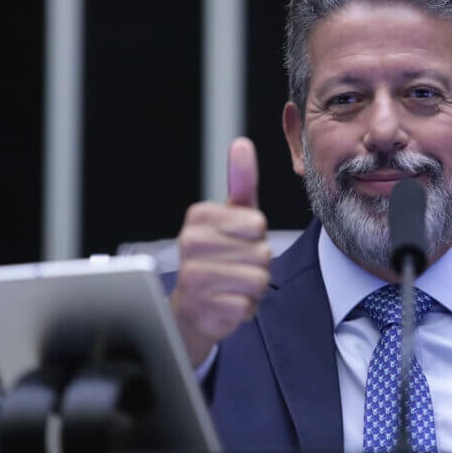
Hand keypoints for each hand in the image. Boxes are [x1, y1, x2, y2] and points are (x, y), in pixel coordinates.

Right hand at [170, 137, 270, 365]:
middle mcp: (190, 243)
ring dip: (252, 287)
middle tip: (233, 267)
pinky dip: (243, 308)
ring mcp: (194, 277)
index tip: (236, 241)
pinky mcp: (202, 308)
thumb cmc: (217, 254)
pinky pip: (248, 305)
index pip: (257, 224)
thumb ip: (241, 180)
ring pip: (258, 279)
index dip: (255, 237)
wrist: (191, 306)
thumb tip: (242, 144)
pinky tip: (225, 302)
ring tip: (230, 284)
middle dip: (256, 264)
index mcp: (199, 216)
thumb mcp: (232, 214)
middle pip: (261, 253)